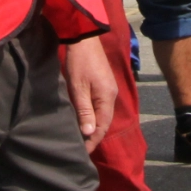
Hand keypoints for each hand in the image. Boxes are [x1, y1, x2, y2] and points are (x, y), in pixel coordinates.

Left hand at [61, 35, 116, 151]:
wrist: (84, 37)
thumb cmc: (79, 62)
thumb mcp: (79, 88)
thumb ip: (85, 111)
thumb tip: (90, 134)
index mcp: (107, 99)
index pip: (101, 127)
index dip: (92, 141)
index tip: (81, 153)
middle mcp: (111, 96)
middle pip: (104, 122)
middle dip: (93, 136)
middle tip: (79, 148)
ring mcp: (108, 90)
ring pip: (102, 114)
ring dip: (92, 126)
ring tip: (80, 137)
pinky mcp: (102, 84)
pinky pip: (99, 106)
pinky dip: (92, 116)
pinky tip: (84, 119)